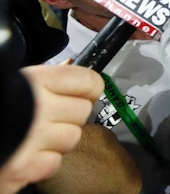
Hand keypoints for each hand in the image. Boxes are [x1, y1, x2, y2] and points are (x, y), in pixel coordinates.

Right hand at [0, 65, 103, 193]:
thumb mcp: (15, 80)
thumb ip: (45, 78)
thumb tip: (70, 67)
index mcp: (36, 82)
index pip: (89, 82)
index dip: (88, 88)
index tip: (83, 91)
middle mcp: (38, 109)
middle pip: (83, 112)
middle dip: (69, 115)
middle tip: (47, 116)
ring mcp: (32, 141)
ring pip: (71, 139)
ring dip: (56, 139)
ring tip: (31, 135)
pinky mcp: (24, 169)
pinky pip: (52, 163)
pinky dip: (41, 162)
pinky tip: (23, 153)